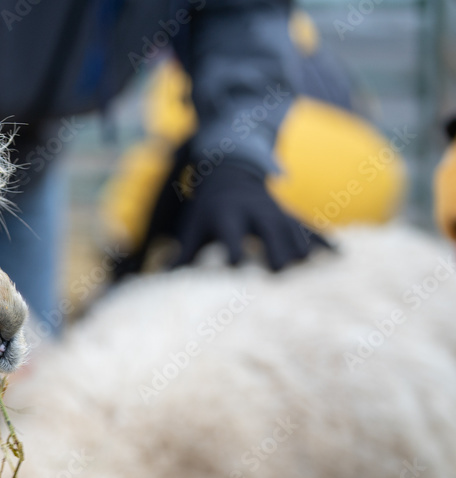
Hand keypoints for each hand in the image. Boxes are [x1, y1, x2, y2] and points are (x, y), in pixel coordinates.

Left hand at [173, 160, 328, 270]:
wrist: (231, 175)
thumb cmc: (207, 212)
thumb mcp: (192, 228)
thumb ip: (181, 255)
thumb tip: (161, 279)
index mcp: (226, 216)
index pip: (230, 234)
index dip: (234, 249)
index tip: (238, 268)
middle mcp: (254, 212)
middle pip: (268, 231)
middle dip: (274, 250)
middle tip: (279, 274)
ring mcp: (276, 212)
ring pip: (293, 229)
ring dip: (302, 249)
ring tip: (311, 273)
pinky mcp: (290, 215)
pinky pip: (310, 227)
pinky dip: (324, 241)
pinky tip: (340, 257)